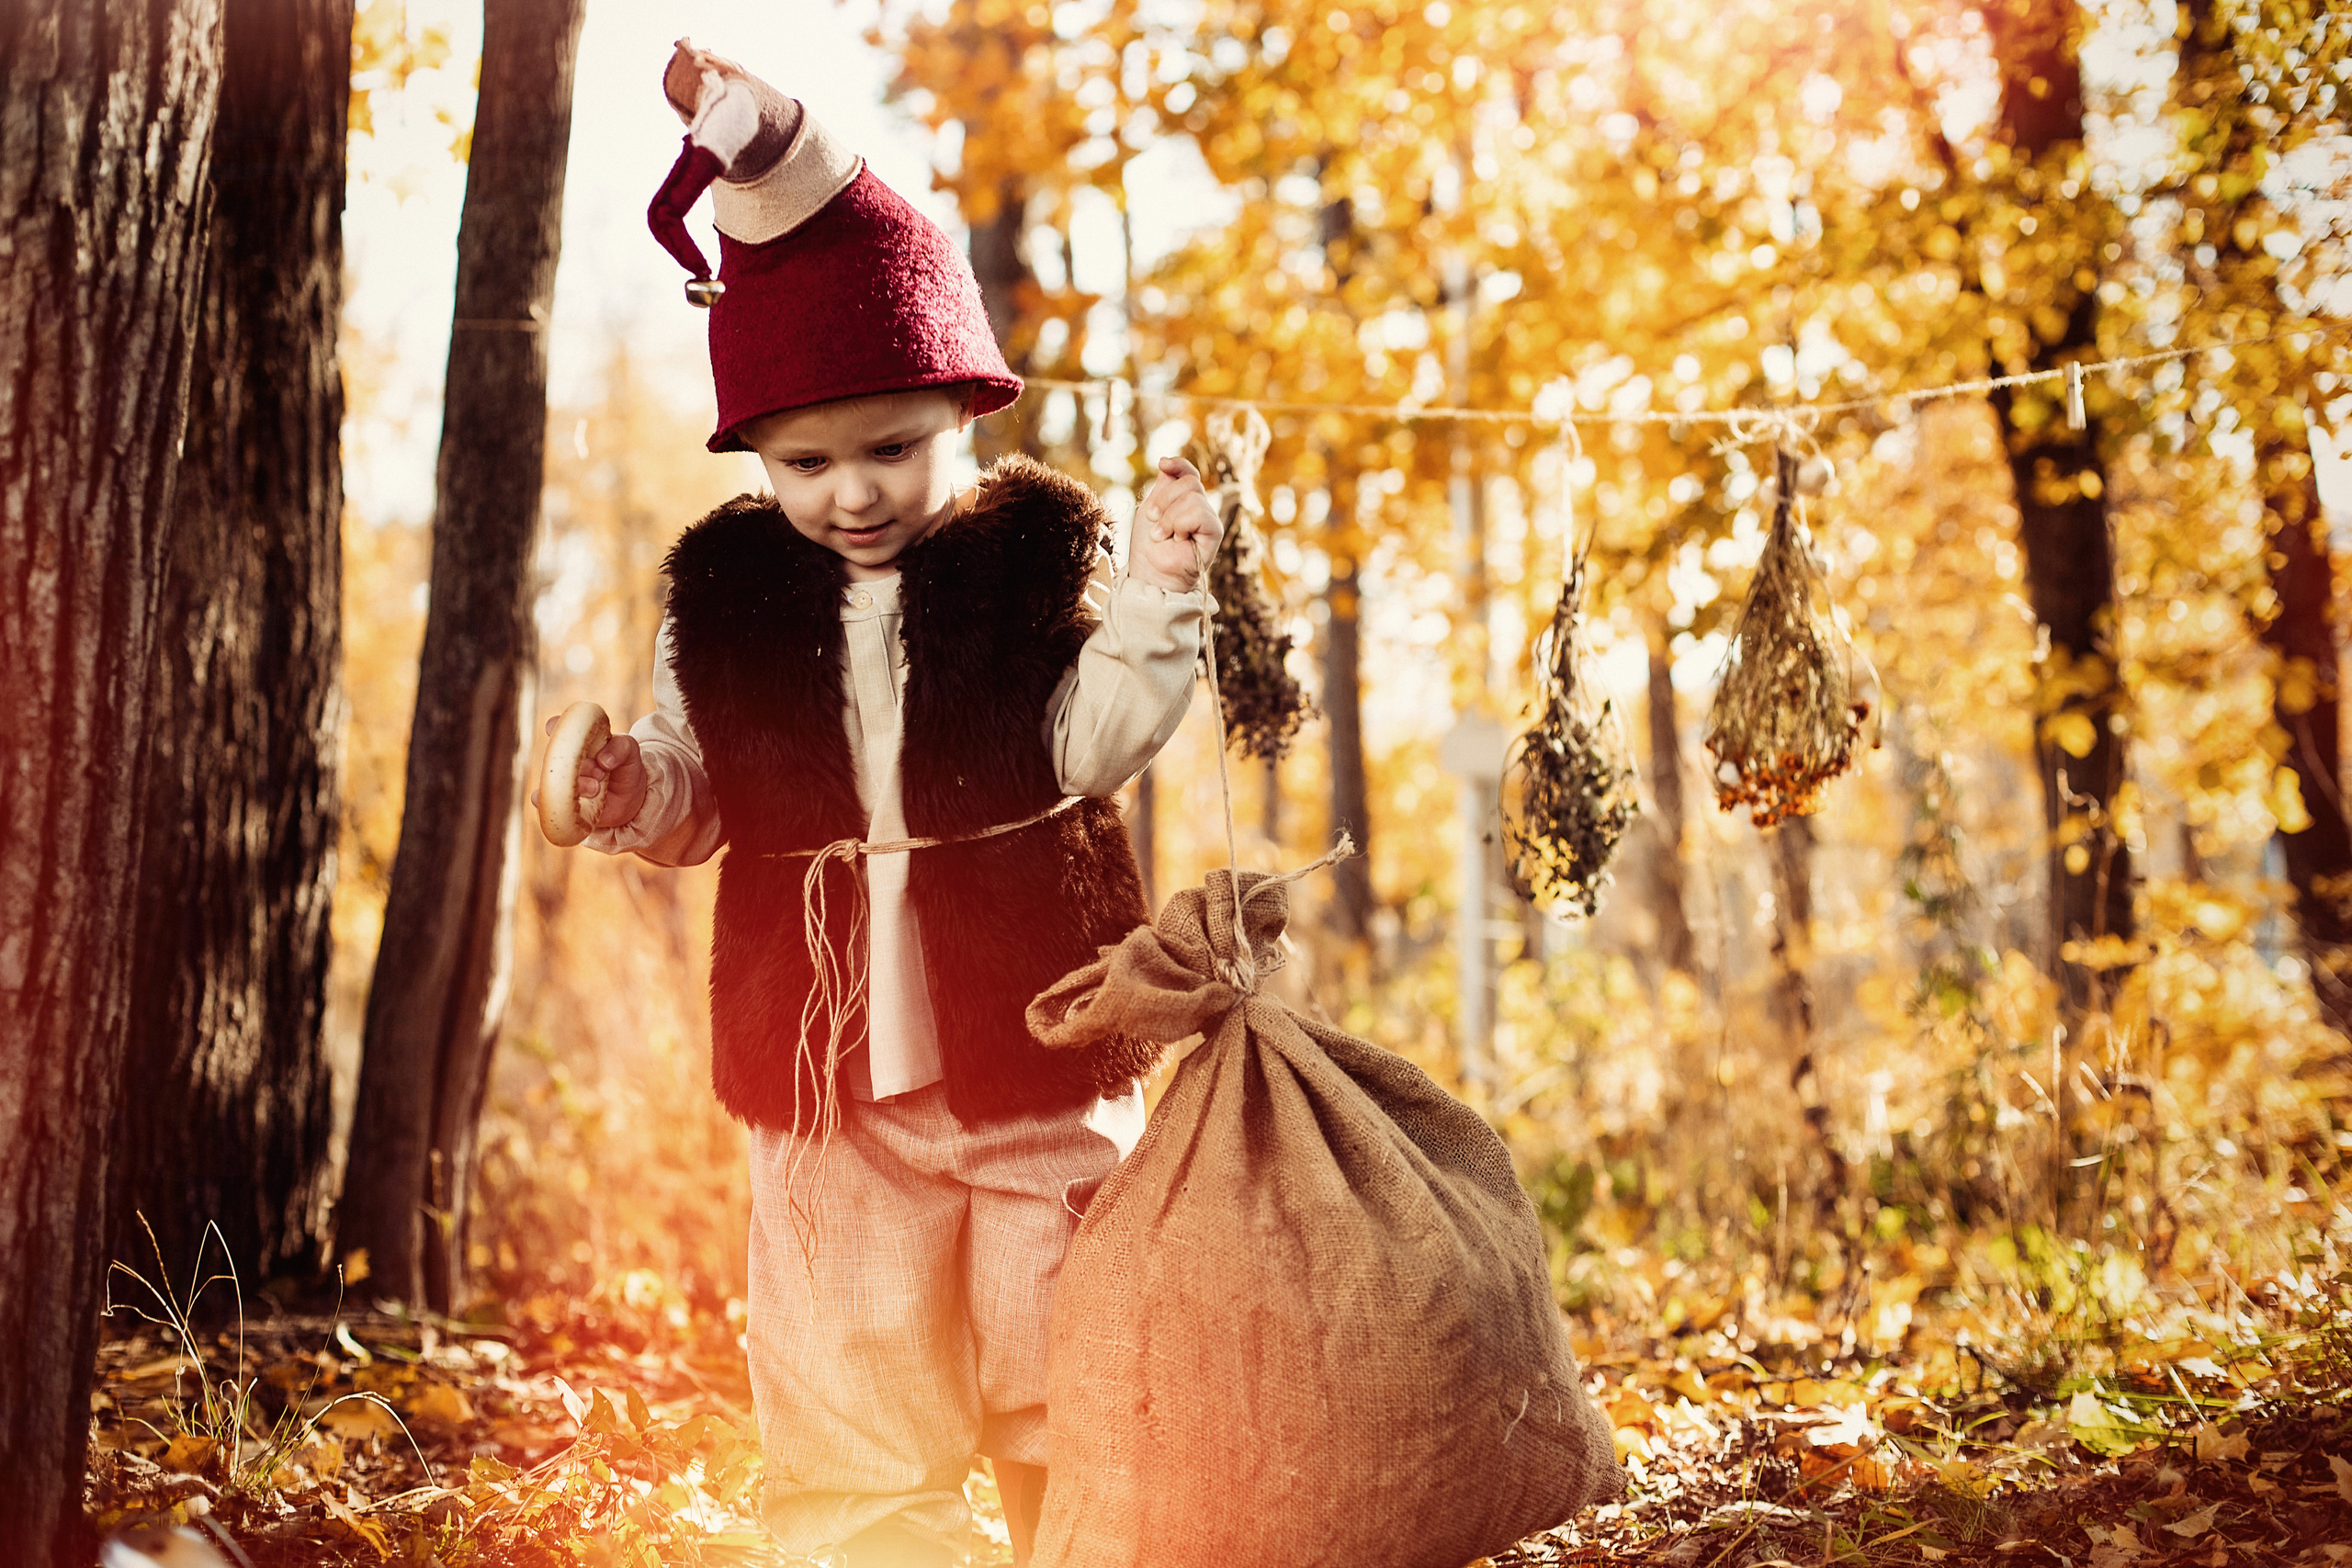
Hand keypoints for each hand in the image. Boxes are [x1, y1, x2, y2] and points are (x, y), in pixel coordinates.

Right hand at [531, 716, 648, 829]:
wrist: (630, 800)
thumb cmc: (625, 767)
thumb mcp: (630, 751)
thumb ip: (620, 747)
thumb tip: (603, 760)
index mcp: (576, 739)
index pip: (556, 726)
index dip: (556, 728)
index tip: (571, 737)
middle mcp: (563, 759)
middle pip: (557, 757)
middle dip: (580, 764)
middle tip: (600, 772)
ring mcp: (560, 780)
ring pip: (553, 780)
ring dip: (576, 784)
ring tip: (597, 789)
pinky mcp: (560, 801)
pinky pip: (544, 801)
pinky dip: (553, 802)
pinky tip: (569, 802)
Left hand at [1129, 456, 1223, 592]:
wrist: (1150, 571)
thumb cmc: (1149, 545)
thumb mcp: (1150, 507)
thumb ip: (1163, 486)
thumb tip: (1166, 461)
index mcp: (1185, 500)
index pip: (1189, 472)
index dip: (1178, 465)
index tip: (1162, 464)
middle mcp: (1200, 507)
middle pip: (1189, 482)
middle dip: (1164, 500)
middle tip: (1154, 522)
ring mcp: (1209, 519)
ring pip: (1193, 497)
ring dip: (1169, 517)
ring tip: (1163, 535)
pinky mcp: (1215, 533)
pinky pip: (1200, 514)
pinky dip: (1181, 524)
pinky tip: (1178, 539)